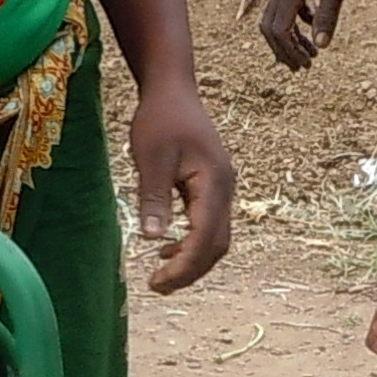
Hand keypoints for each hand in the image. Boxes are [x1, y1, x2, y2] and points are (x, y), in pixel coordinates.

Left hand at [126, 83, 234, 292]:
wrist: (173, 90)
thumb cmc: (160, 118)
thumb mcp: (151, 158)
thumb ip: (154, 198)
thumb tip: (153, 238)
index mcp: (214, 183)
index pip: (205, 237)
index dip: (184, 265)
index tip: (157, 282)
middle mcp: (225, 189)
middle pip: (217, 244)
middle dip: (190, 270)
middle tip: (157, 286)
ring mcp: (222, 188)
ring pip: (216, 237)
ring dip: (192, 260)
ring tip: (161, 274)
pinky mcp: (212, 187)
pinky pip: (209, 224)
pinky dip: (192, 243)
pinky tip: (167, 247)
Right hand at [256, 0, 362, 71]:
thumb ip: (328, 15)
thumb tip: (321, 45)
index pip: (278, 30)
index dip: (289, 51)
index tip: (307, 64)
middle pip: (271, 28)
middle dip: (284, 50)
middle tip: (302, 67)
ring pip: (278, 18)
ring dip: (291, 38)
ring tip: (311, 54)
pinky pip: (289, 8)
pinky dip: (298, 23)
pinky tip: (315, 28)